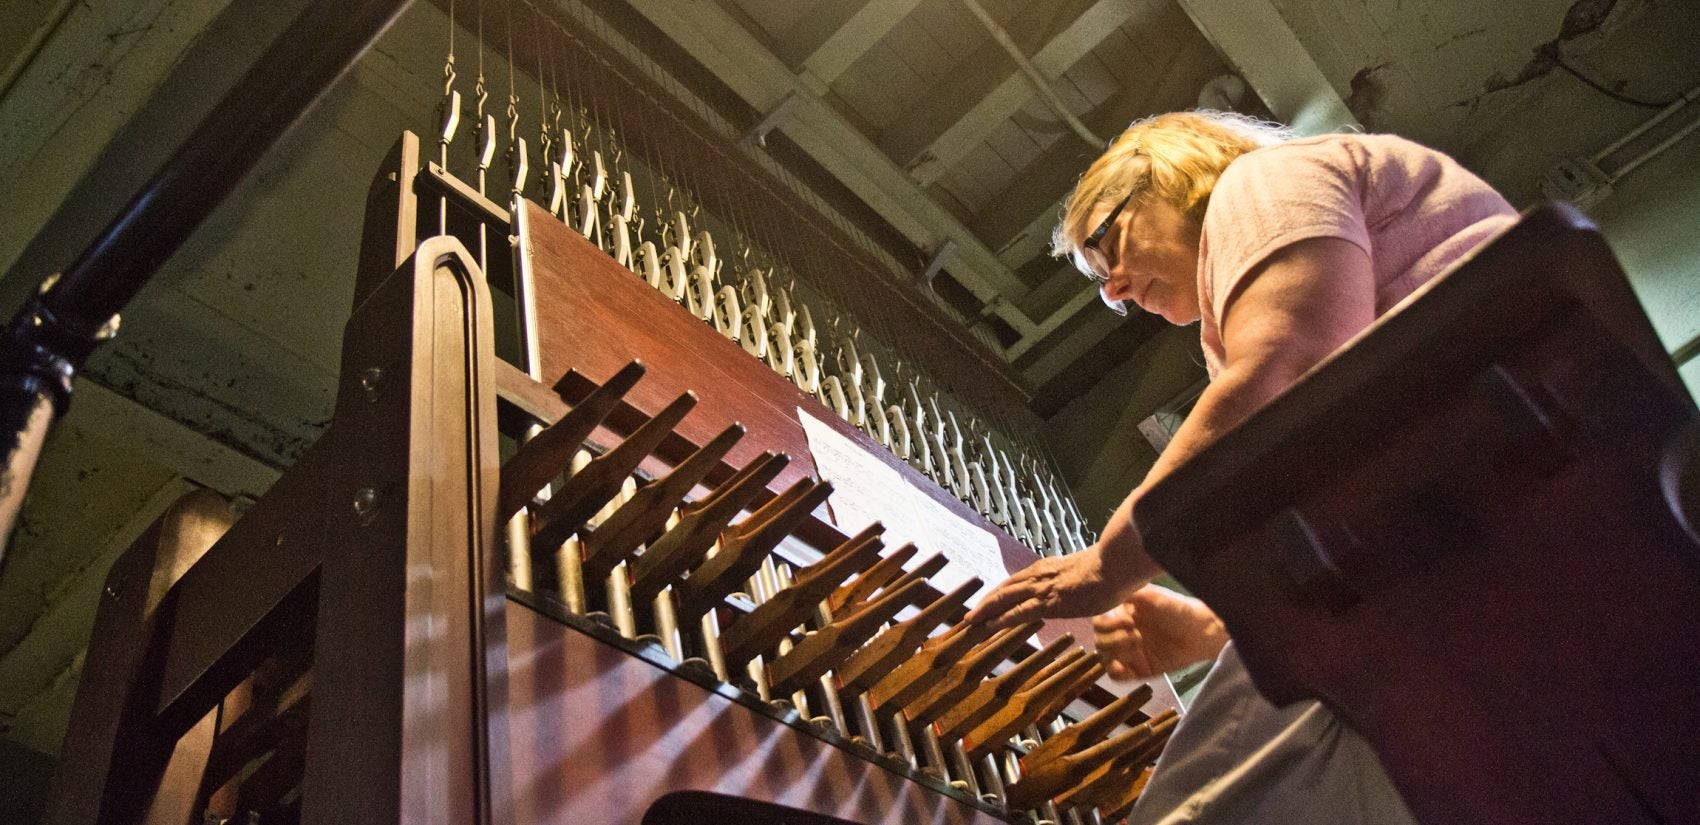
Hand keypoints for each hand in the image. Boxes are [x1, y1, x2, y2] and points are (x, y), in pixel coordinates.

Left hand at [964, 544, 1134, 628]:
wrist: (1115, 564)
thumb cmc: (1109, 568)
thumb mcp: (1087, 573)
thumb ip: (1077, 579)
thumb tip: (1082, 585)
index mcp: (1047, 568)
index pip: (1017, 582)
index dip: (1001, 593)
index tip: (990, 602)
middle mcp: (1038, 575)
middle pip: (1004, 590)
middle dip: (986, 603)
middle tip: (969, 615)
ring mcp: (1041, 588)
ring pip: (1003, 600)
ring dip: (984, 612)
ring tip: (968, 622)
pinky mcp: (1047, 602)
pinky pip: (1017, 613)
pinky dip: (999, 621)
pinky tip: (986, 628)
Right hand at [1093, 584, 1226, 680]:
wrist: (1200, 633)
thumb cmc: (1177, 609)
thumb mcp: (1153, 596)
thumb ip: (1129, 594)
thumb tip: (1110, 588)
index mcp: (1120, 614)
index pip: (1099, 620)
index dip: (1108, 622)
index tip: (1129, 621)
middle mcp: (1119, 632)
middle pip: (1098, 639)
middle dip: (1114, 638)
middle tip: (1136, 636)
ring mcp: (1127, 652)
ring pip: (1103, 656)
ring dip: (1115, 652)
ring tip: (1137, 645)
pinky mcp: (1136, 669)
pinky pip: (1116, 675)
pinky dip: (1116, 671)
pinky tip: (1126, 666)